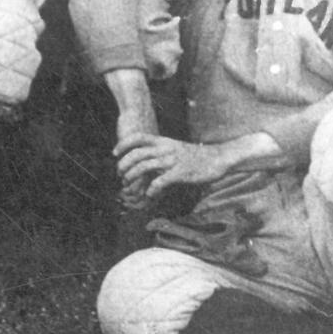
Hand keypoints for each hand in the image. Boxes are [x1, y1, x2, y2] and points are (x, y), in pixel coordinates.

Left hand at [114, 134, 230, 199]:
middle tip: (120, 175)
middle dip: (124, 165)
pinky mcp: (180, 173)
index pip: (137, 137)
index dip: (123, 144)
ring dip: (133, 177)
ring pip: (144, 167)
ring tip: (129, 185)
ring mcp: (172, 161)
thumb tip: (143, 158)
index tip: (114, 153)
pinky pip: (160, 182)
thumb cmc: (195, 155)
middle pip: (136, 154)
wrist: (218, 158)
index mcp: (163, 141)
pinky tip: (149, 195)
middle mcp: (165, 149)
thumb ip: (159, 150)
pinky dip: (151, 189)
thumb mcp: (174, 147)